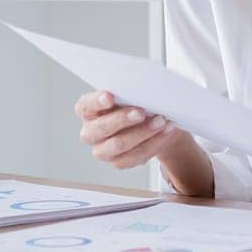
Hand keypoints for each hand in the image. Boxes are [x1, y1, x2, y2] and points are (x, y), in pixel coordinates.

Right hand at [73, 90, 212, 195]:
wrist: (150, 123)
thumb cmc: (134, 104)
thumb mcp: (130, 94)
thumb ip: (129, 91)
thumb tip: (142, 88)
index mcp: (87, 110)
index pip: (86, 105)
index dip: (96, 101)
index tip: (109, 96)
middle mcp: (90, 132)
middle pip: (102, 128)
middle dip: (123, 119)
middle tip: (142, 111)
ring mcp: (103, 150)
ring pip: (119, 144)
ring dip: (143, 132)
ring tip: (161, 121)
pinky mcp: (119, 162)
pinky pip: (136, 156)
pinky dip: (154, 143)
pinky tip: (166, 132)